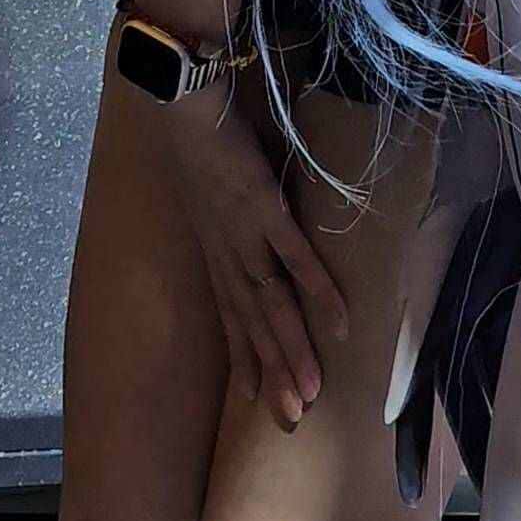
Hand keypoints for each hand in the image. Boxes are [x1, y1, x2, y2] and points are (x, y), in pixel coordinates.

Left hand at [146, 51, 353, 429]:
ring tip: (309, 393)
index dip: (243, 358)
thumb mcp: (215, 183)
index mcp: (213, 248)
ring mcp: (244, 234)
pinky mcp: (263, 209)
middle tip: (288, 419)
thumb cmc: (201, 133)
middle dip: (269, 373)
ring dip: (291, 350)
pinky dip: (317, 294)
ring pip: (271, 306)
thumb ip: (237, 208)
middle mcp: (226, 252)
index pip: (229, 315)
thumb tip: (258, 215)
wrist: (181, 100)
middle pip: (250, 323)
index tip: (254, 397)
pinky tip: (338, 325)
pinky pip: (295, 260)